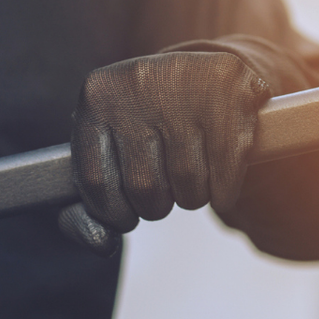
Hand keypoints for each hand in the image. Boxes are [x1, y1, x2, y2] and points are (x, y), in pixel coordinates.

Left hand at [60, 50, 271, 255]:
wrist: (203, 75)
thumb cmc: (145, 125)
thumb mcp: (105, 152)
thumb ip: (87, 207)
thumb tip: (101, 243)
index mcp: (97, 97)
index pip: (95, 182)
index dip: (114, 212)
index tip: (126, 213)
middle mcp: (137, 84)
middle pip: (144, 187)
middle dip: (155, 204)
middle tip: (163, 189)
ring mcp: (187, 88)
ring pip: (188, 185)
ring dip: (191, 197)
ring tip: (189, 176)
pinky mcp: (231, 96)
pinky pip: (225, 176)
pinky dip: (223, 192)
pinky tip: (218, 178)